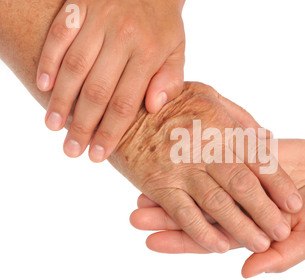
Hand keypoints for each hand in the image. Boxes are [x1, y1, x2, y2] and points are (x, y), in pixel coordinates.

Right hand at [37, 0, 185, 161]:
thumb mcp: (177, 47)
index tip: (96, 155)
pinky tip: (43, 85)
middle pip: (98, 90)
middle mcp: (124, 37)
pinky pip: (59, 34)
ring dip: (61, 99)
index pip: (126, 102)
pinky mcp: (80, 4)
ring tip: (54, 126)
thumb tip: (153, 107)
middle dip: (82, 124)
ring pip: (75, 66)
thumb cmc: (163, 20)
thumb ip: (170, 78)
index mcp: (150, 52)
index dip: (110, 132)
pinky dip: (49, 59)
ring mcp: (100, 19)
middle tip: (71, 150)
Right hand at [110, 82, 302, 253]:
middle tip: (283, 230)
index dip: (279, 183)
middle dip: (265, 211)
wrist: (122, 107)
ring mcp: (179, 167)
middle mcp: (203, 147)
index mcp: (220, 124)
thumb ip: (239, 119)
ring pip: (216, 203)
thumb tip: (266, 140)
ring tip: (261, 244)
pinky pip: (183, 213)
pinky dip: (201, 233)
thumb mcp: (210, 96)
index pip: (257, 158)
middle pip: (242, 185)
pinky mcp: (157, 183)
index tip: (295, 203)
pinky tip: (219, 246)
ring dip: (240, 227)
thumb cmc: (172, 101)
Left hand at [130, 139, 304, 277]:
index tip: (150, 241)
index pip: (208, 237)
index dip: (180, 240)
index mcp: (251, 229)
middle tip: (135, 211)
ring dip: (179, 181)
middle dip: (168, 211)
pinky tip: (181, 145)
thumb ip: (279, 257)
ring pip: (205, 179)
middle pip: (198, 208)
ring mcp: (246, 177)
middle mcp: (242, 203)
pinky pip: (227, 151)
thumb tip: (244, 273)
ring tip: (146, 181)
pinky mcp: (255, 152)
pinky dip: (204, 150)